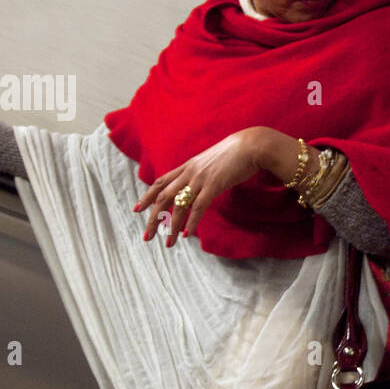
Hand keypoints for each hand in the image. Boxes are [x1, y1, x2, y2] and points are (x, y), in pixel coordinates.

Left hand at [134, 128, 264, 246]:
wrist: (251, 145)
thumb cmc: (235, 153)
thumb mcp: (212, 162)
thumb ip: (202, 172)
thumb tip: (199, 184)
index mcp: (188, 166)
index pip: (161, 182)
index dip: (147, 196)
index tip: (137, 210)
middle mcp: (189, 172)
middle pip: (163, 197)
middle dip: (153, 218)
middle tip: (147, 236)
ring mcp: (200, 178)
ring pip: (179, 205)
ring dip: (172, 226)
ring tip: (169, 243)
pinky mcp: (214, 185)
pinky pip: (198, 206)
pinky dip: (191, 221)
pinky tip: (187, 234)